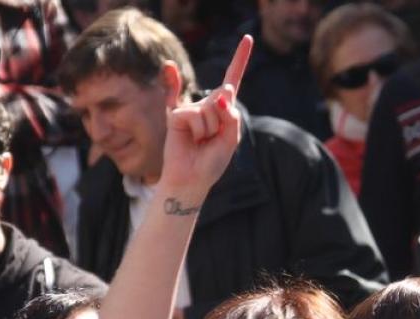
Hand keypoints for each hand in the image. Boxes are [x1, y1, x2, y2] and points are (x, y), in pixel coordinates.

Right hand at [156, 35, 251, 197]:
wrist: (192, 179)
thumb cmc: (211, 162)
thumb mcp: (231, 139)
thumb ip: (232, 115)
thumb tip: (223, 90)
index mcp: (224, 110)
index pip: (232, 81)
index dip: (239, 60)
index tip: (247, 39)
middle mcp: (207, 105)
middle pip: (223, 99)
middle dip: (223, 122)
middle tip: (211, 141)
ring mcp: (191, 109)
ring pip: (209, 110)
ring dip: (209, 131)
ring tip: (200, 142)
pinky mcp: (176, 115)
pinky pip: (191, 113)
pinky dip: (186, 107)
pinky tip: (172, 71)